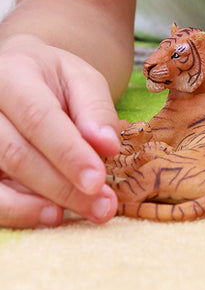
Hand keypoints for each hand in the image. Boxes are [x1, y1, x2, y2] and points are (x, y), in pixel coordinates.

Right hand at [0, 35, 121, 227]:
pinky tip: (51, 214)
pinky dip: (20, 211)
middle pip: (17, 154)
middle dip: (63, 186)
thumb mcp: (80, 78)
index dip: (69, 153)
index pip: (38, 119)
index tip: (98, 180)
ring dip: (42, 204)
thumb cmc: (50, 78)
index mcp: (12, 77)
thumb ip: (94, 108)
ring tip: (83, 212)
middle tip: (103, 207)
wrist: (13, 75)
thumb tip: (108, 146)